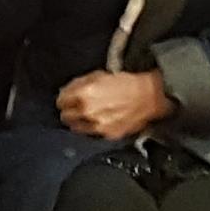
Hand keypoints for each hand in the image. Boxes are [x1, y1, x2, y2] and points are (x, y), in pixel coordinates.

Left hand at [56, 70, 170, 140]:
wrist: (149, 96)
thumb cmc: (127, 83)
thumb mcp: (99, 75)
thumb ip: (80, 84)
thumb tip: (67, 91)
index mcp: (84, 94)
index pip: (61, 101)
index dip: (63, 99)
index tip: (65, 99)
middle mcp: (88, 112)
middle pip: (65, 117)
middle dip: (68, 111)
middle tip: (73, 108)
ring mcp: (97, 126)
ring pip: (76, 128)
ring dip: (78, 122)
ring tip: (85, 116)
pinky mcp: (107, 135)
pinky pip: (92, 134)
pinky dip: (92, 128)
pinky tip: (98, 121)